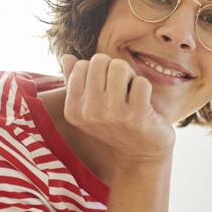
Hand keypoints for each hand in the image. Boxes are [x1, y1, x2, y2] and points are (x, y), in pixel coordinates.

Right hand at [61, 53, 174, 167]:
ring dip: (129, 76)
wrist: (141, 154)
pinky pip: (141, 82)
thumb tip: (66, 57)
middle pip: (100, 61)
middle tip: (121, 90)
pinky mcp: (136, 117)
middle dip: (114, 69)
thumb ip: (75, 81)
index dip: (98, 71)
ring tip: (131, 94)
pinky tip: (144, 105)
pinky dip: (145, 88)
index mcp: (73, 110)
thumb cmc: (115, 123)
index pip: (82, 65)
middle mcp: (89, 113)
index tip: (105, 89)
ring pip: (120, 67)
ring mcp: (113, 115)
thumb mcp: (90, 106)